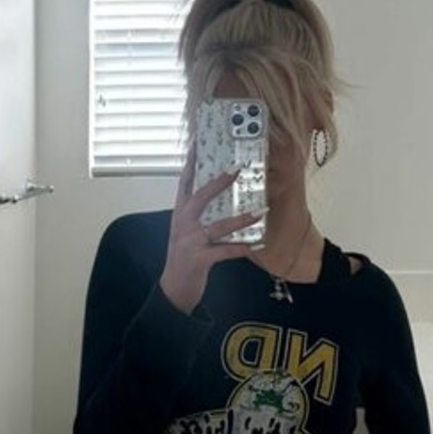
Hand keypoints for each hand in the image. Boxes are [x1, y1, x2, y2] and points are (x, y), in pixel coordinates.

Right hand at [159, 148, 264, 314]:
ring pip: (217, 225)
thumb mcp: (185, 231)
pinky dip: (240, 248)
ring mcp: (189, 242)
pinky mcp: (198, 260)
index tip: (198, 144)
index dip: (191, 164)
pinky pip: (223, 251)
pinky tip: (255, 245)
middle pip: (199, 197)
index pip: (184, 183)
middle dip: (218, 183)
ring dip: (240, 219)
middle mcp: (181, 224)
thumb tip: (215, 193)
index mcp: (179, 214)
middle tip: (237, 169)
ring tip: (259, 211)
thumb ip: (196, 214)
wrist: (173, 289)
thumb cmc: (184, 257)